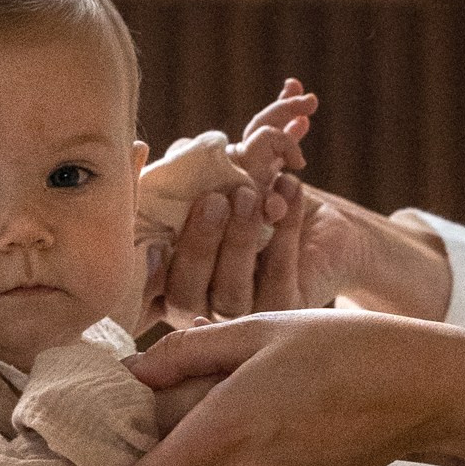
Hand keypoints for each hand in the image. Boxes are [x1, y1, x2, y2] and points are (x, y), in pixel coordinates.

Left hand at [41, 309, 464, 465]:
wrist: (421, 388)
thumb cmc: (339, 346)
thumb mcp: (255, 331)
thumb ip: (184, 358)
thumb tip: (128, 381)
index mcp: (227, 428)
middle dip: (137, 465)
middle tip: (130, 419)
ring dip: (188, 453)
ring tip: (230, 398)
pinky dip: (229, 459)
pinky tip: (269, 419)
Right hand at [137, 85, 316, 326]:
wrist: (323, 225)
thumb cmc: (256, 199)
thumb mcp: (221, 177)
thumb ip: (185, 166)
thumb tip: (141, 149)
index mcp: (171, 282)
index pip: (145, 289)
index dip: (143, 274)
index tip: (152, 242)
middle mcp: (201, 308)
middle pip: (185, 295)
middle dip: (197, 247)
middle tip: (214, 200)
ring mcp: (243, 316)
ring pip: (231, 294)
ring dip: (238, 240)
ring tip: (249, 194)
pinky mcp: (285, 311)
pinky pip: (279, 278)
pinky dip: (284, 230)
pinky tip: (288, 190)